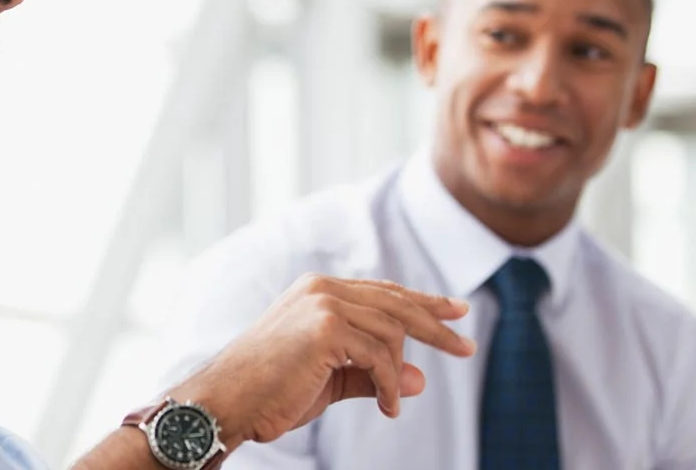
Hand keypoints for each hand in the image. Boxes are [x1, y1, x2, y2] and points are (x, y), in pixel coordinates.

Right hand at [169, 273, 475, 447]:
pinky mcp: (326, 326)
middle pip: (397, 303)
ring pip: (391, 334)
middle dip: (436, 326)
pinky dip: (390, 386)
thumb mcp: (330, 380)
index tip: (456, 312)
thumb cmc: (270, 392)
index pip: (383, 292)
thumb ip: (372, 374)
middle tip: (466, 348)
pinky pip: (380, 358)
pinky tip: (386, 407)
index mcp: (318, 291)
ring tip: (388, 404)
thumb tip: (422, 378)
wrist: (229, 400)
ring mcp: (323, 303)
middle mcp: (321, 288)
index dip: (423, 301)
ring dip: (397, 376)